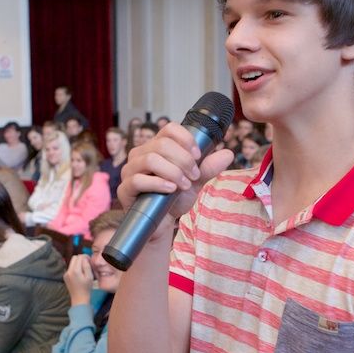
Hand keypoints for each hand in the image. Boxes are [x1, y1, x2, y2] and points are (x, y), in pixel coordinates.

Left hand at [63, 255, 93, 304]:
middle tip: (87, 264)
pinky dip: (75, 268)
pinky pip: (70, 268)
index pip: (79, 257)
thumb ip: (87, 265)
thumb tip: (85, 258)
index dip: (85, 257)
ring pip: (72, 263)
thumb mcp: (89, 277)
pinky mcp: (65, 277)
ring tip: (84, 270)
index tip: (89, 261)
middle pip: (74, 258)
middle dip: (81, 259)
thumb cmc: (86, 289)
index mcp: (75, 271)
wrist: (79, 299)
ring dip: (78, 263)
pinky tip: (80, 274)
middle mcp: (68, 271)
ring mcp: (66, 274)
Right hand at [117, 123, 232, 239]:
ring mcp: (130, 170)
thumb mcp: (195, 182)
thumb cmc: (174, 199)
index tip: (198, 155)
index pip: (169, 129)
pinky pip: (138, 179)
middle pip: (161, 143)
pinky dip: (158, 183)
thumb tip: (228, 153)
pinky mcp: (124, 189)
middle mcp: (141, 154)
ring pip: (150, 159)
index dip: (185, 139)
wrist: (163, 224)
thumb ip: (208, 168)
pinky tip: (171, 190)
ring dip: (173, 171)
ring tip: (184, 185)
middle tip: (194, 175)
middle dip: (183, 159)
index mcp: (157, 147)